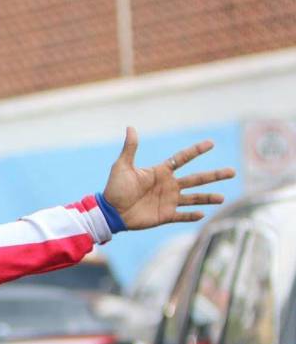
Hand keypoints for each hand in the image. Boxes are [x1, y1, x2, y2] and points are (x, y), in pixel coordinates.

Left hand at [102, 127, 234, 229]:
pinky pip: (182, 215)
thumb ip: (130, 148)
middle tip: (233, 172)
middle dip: (214, 175)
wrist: (110, 212)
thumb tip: (130, 127)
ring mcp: (168, 201)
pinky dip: (191, 215)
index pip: (183, 158)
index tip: (211, 143)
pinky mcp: (164, 215)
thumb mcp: (122, 166)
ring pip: (194, 198)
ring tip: (223, 197)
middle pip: (197, 179)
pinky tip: (203, 214)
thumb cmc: (114, 188)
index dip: (196, 151)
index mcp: (161, 172)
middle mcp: (168, 185)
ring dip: (208, 197)